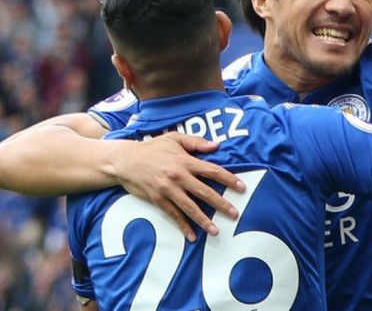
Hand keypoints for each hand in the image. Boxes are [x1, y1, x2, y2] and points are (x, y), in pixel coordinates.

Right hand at [111, 133, 244, 241]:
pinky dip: (183, 226)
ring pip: (190, 207)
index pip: (212, 171)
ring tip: (216, 231)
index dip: (228, 179)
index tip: (241, 187)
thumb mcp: (174, 138)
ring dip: (204, 220)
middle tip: (234, 214)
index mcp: (185, 161)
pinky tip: (192, 236)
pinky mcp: (158, 200)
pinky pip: (173, 215)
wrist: (125, 160)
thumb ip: (196, 142)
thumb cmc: (152, 148)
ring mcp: (168, 190)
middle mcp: (179, 176)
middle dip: (221, 204)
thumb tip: (217, 146)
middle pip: (205, 192)